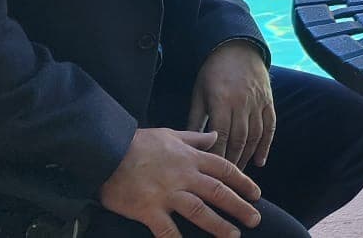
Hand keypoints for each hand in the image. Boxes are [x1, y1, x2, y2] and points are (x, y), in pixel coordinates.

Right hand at [99, 128, 261, 237]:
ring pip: (200, 211)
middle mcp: (183, 176)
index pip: (224, 169)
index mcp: (190, 158)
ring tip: (234, 237)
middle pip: (218, 192)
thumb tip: (215, 135)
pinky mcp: (149, 209)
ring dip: (219, 226)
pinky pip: (167, 230)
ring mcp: (167, 193)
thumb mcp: (170, 134)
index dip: (243, 182)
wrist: (106, 149)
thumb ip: (195, 138)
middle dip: (239, 206)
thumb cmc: (137, 143)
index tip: (256, 194)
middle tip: (255, 219)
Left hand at [187, 41, 274, 169]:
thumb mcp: (199, 93)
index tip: (211, 172)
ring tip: (240, 173)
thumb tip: (190, 145)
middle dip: (232, 161)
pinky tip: (260, 161)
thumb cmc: (213, 71)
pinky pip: (270, 126)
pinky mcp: (268, 101)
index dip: (217, 155)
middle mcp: (241, 102)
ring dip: (248, 156)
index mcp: (221, 100)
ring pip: (255, 135)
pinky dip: (266, 145)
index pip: (220, 135)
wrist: (238, 47)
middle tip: (225, 181)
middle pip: (238, 139)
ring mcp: (257, 102)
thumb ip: (196, 119)